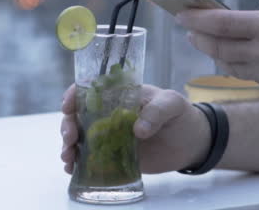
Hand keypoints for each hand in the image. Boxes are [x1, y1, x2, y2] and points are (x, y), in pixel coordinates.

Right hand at [60, 84, 210, 174]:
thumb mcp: (172, 104)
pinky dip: (77, 163)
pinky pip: (89, 158)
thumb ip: (158, 111)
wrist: (190, 142)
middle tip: (71, 137)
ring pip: (79, 138)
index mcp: (121, 95)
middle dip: (68, 125)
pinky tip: (73, 169)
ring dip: (68, 146)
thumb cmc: (180, 115)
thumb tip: (138, 130)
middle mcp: (109, 114)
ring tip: (69, 157)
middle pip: (78, 116)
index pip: (91, 89)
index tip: (68, 106)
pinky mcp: (112, 155)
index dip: (75, 95)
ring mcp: (109, 135)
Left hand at [176, 0, 258, 96]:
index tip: (182, 15)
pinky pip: (250, 76)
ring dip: (216, 54)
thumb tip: (251, 19)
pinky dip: (239, 65)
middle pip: (219, 48)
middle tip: (190, 30)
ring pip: (231, 66)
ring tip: (208, 43)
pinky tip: (235, 57)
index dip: (197, 19)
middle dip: (200, 38)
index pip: (222, 24)